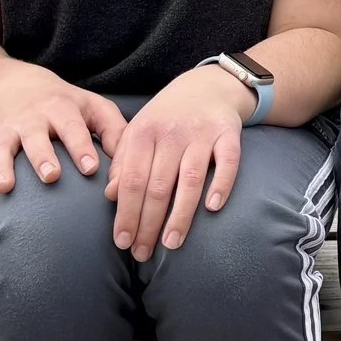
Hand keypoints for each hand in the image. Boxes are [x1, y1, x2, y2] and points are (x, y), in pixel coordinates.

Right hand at [0, 73, 128, 209]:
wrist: (17, 86)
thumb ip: (115, 133)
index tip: (90, 168)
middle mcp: (31, 118)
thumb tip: (128, 169)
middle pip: (35, 136)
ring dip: (1, 168)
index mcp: (61, 109)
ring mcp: (6, 130)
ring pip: (0, 148)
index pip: (73, 127)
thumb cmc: (67, 106)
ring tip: (5, 189)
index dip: (80, 146)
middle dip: (42, 156)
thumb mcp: (94, 108)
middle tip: (51, 177)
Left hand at [108, 64, 252, 259]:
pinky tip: (213, 209)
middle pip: (157, 186)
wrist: (206, 87)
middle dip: (148, 224)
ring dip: (180, 215)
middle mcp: (172, 133)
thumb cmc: (166, 118)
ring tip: (171, 244)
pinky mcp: (228, 134)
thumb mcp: (138, 133)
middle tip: (142, 254)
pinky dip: (221, 184)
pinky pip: (227, 162)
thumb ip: (123, 163)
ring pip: (189, 180)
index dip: (126, 213)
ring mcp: (201, 134)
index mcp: (144, 132)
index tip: (122, 241)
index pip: (131, 180)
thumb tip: (111, 196)